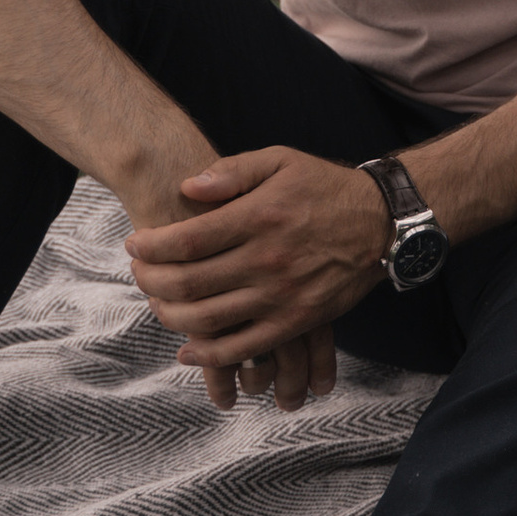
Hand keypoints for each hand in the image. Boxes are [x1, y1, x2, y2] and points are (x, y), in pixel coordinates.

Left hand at [124, 148, 390, 410]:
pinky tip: (187, 349)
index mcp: (260, 216)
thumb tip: (186, 187)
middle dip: (150, 281)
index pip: (187, 240)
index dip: (150, 246)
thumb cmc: (324, 187)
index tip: (135, 245)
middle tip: (139, 273)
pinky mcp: (296, 321)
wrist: (381, 222)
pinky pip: (244, 348)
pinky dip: (209, 355)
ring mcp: (282, 295)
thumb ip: (232, 171)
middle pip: (188, 283)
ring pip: (208, 319)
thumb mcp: (281, 160)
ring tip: (158, 302)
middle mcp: (268, 259)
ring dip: (170, 315)